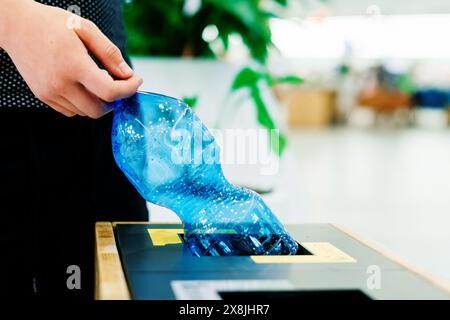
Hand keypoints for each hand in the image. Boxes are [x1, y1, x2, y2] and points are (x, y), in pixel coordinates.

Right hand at [0, 0, 142, 117]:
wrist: (16, 26)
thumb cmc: (52, 24)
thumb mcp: (86, 29)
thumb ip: (109, 53)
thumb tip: (128, 75)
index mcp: (74, 65)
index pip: (109, 92)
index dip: (128, 90)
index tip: (136, 80)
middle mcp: (60, 83)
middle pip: (98, 110)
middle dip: (114, 101)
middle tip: (118, 84)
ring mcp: (50, 93)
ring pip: (85, 113)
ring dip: (98, 102)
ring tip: (97, 80)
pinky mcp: (43, 96)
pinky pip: (71, 111)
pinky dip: (82, 104)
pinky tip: (82, 85)